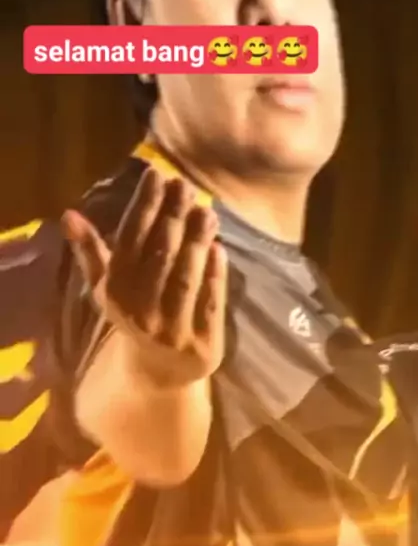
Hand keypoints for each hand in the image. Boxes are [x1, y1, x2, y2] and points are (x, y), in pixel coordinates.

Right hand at [62, 170, 227, 387]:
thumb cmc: (135, 313)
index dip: (144, 205)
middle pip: (159, 256)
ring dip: (196, 242)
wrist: (158, 371)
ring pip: (185, 278)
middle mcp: (140, 311)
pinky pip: (209, 304)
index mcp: (115, 291)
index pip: (129, 240)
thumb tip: (69, 214)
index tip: (157, 174)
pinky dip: (214, 276)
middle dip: (173, 218)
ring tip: (207, 211)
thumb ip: (91, 250)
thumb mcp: (109, 286)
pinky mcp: (202, 344)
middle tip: (186, 186)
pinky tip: (219, 249)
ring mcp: (172, 330)